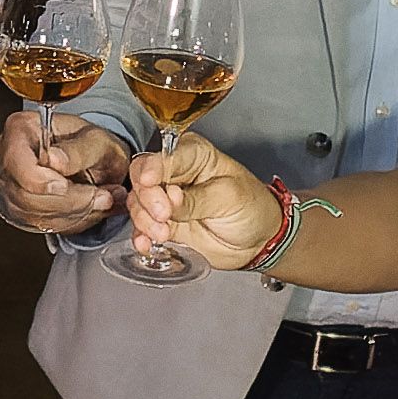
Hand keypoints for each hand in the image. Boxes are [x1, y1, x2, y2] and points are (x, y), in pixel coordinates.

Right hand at [0, 111, 128, 233]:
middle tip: (102, 196)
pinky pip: (39, 224)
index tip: (67, 186)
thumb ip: (78, 151)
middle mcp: (8, 154)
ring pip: (32, 214)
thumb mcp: (97, 141)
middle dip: (68, 201)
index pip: (16, 161)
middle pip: (24, 194)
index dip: (40, 181)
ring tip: (101, 200)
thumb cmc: (92, 144)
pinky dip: (69, 221)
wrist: (97, 162)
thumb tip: (54, 159)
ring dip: (73, 213)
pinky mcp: (17, 206)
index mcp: (22, 128)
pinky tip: (87, 208)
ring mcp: (9, 182)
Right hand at [125, 131, 283, 272]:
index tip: (151, 183)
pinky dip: (140, 236)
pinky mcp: (163, 223)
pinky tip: (147, 244)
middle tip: (163, 215)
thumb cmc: (252, 208)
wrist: (259, 242)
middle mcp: (175, 174)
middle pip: (142, 178)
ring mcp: (166, 200)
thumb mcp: (229, 197)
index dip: (152, 169)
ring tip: (163, 233)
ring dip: (144, 220)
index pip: (163, 156)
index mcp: (193, 155)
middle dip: (147, 199)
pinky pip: (142, 228)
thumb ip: (197, 198)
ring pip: (138, 204)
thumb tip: (170, 197)